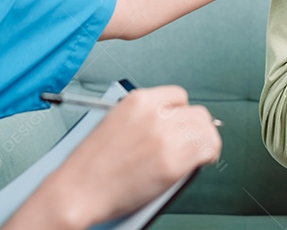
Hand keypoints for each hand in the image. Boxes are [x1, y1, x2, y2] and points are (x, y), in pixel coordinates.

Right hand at [47, 86, 220, 226]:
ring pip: (206, 130)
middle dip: (197, 127)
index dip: (183, 111)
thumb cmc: (90, 165)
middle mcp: (155, 115)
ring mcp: (166, 138)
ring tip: (202, 152)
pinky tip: (204, 161)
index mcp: (138, 100)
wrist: (78, 190)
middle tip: (194, 140)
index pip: (179, 96)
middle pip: (197, 112)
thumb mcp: (115, 122)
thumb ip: (144, 118)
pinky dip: (209, 155)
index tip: (183, 123)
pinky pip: (207, 150)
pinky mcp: (173, 163)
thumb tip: (169, 124)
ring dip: (206, 141)